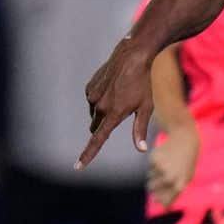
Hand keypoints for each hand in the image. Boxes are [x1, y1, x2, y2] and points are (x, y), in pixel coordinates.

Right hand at [78, 36, 154, 168]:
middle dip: (105, 127)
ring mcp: (92, 96)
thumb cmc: (142, 84)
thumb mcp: (146, 108)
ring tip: (120, 96)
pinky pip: (93, 102)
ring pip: (95, 115)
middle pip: (97, 128)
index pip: (98, 140)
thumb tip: (141, 150)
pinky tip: (112, 89)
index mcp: (113, 114)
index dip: (88, 154)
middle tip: (122, 112)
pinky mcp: (89, 88)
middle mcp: (99, 107)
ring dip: (104, 113)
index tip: (78, 166)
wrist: (131, 57)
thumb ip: (140, 130)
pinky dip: (101, 101)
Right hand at [146, 123, 198, 208]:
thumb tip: (157, 204)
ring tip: (166, 165)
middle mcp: (170, 178)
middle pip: (152, 188)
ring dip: (155, 173)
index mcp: (180, 185)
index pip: (165, 200)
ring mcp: (162, 169)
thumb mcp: (184, 179)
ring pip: (150, 177)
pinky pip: (149, 167)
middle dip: (153, 185)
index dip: (160, 201)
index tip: (157, 200)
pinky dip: (154, 164)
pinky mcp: (154, 159)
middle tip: (162, 176)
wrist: (185, 142)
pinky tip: (164, 157)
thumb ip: (172, 192)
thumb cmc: (186, 164)